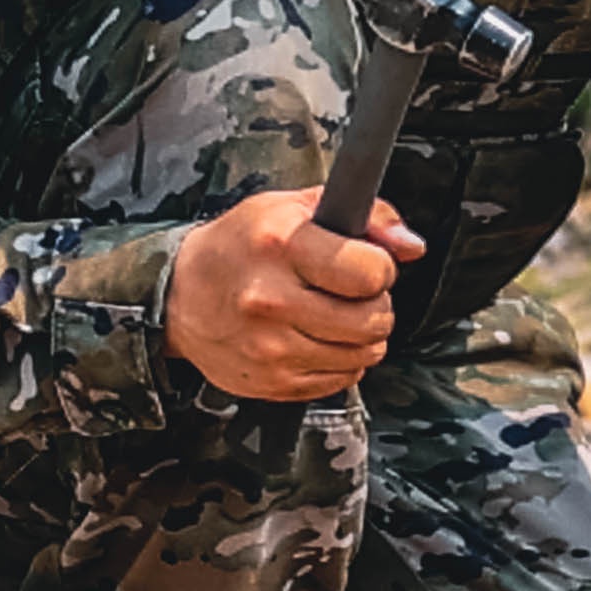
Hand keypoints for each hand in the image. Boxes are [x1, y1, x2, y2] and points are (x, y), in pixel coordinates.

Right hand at [160, 189, 422, 402]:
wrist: (177, 295)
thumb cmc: (242, 245)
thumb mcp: (296, 207)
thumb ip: (367, 216)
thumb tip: (413, 247)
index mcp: (281, 246)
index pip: (371, 273)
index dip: (379, 269)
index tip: (363, 265)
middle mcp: (272, 300)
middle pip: (373, 320)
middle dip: (375, 305)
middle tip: (351, 295)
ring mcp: (269, 348)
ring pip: (364, 355)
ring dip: (362, 336)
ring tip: (335, 316)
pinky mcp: (270, 382)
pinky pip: (341, 381)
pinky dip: (341, 362)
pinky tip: (317, 339)